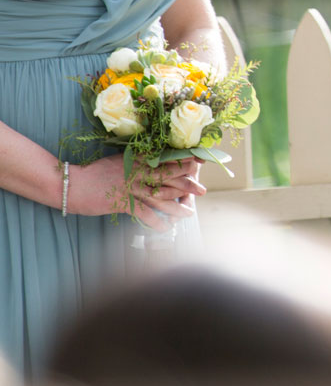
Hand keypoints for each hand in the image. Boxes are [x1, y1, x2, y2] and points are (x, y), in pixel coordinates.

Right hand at [68, 156, 204, 229]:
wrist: (72, 184)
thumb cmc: (94, 173)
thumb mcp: (118, 161)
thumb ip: (136, 161)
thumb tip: (152, 163)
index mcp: (137, 159)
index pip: (165, 158)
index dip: (184, 161)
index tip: (200, 162)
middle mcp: (137, 172)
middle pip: (168, 176)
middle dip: (187, 183)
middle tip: (202, 190)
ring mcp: (130, 187)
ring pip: (159, 196)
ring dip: (176, 206)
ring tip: (189, 213)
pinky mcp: (121, 202)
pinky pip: (144, 213)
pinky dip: (156, 221)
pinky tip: (166, 227)